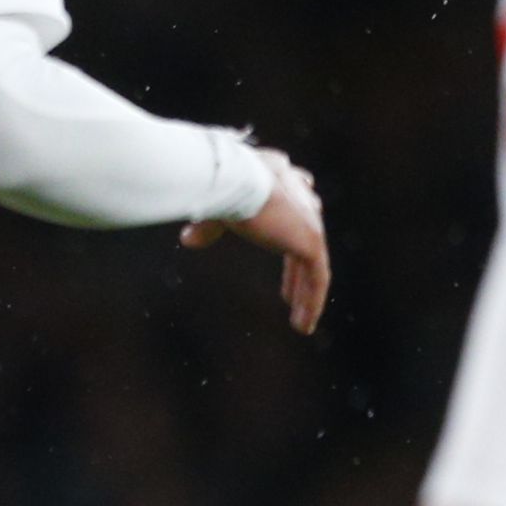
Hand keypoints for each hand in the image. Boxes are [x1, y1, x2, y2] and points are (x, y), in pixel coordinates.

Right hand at [182, 145, 327, 331]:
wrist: (234, 179)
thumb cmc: (218, 186)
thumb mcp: (212, 211)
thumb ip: (207, 228)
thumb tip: (187, 240)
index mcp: (282, 186)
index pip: (293, 214)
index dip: (288, 241)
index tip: (288, 262)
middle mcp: (301, 201)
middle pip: (305, 244)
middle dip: (298, 273)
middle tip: (291, 295)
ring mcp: (310, 222)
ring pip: (313, 266)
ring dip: (307, 296)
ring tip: (300, 322)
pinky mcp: (312, 241)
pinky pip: (317, 279)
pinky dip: (312, 303)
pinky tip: (303, 326)